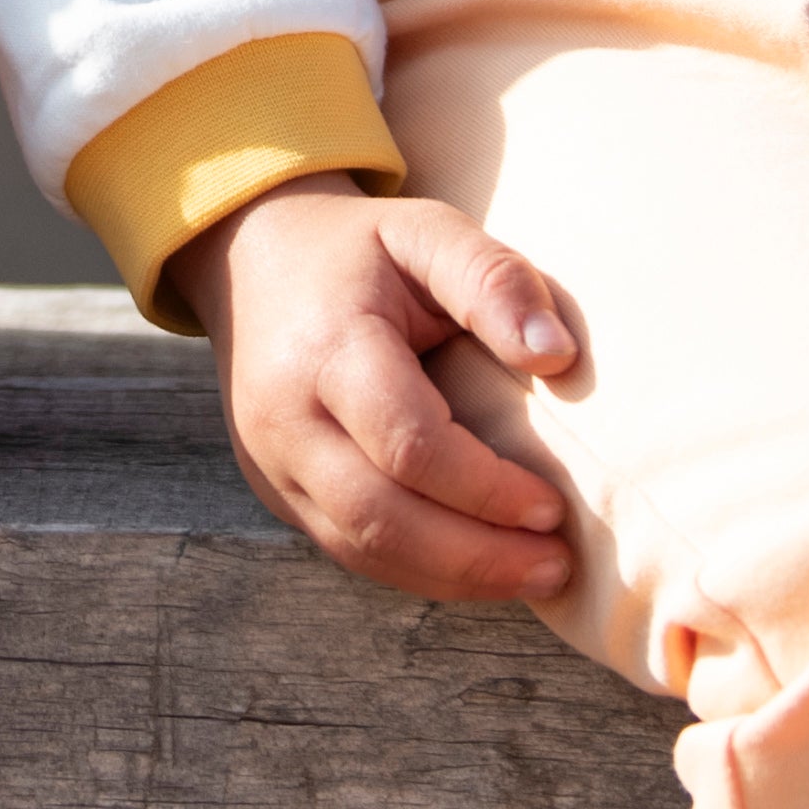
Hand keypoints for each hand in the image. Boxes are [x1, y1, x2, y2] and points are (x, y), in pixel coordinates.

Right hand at [175, 176, 583, 602]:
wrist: (251, 260)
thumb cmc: (360, 251)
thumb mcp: (427, 232)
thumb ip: (493, 280)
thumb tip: (557, 357)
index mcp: (326, 347)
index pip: (408, 444)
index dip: (485, 487)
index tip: (554, 505)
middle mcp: (283, 417)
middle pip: (380, 517)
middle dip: (476, 556)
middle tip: (556, 565)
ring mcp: (270, 461)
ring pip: (361, 548)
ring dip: (452, 576)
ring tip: (532, 574)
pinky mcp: (274, 489)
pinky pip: (346, 549)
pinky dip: (418, 570)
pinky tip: (478, 567)